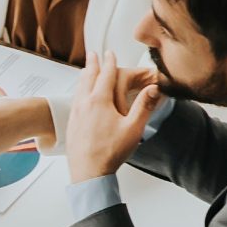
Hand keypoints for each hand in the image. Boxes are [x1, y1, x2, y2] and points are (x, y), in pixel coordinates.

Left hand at [60, 53, 163, 180]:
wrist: (88, 173)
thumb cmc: (111, 152)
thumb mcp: (133, 129)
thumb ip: (144, 106)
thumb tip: (154, 88)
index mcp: (99, 101)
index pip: (106, 75)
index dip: (110, 62)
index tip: (110, 53)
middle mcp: (84, 104)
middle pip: (88, 78)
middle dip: (93, 64)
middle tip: (93, 54)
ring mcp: (75, 114)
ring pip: (79, 88)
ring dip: (84, 76)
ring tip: (86, 70)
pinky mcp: (71, 124)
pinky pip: (75, 100)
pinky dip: (79, 91)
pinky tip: (80, 96)